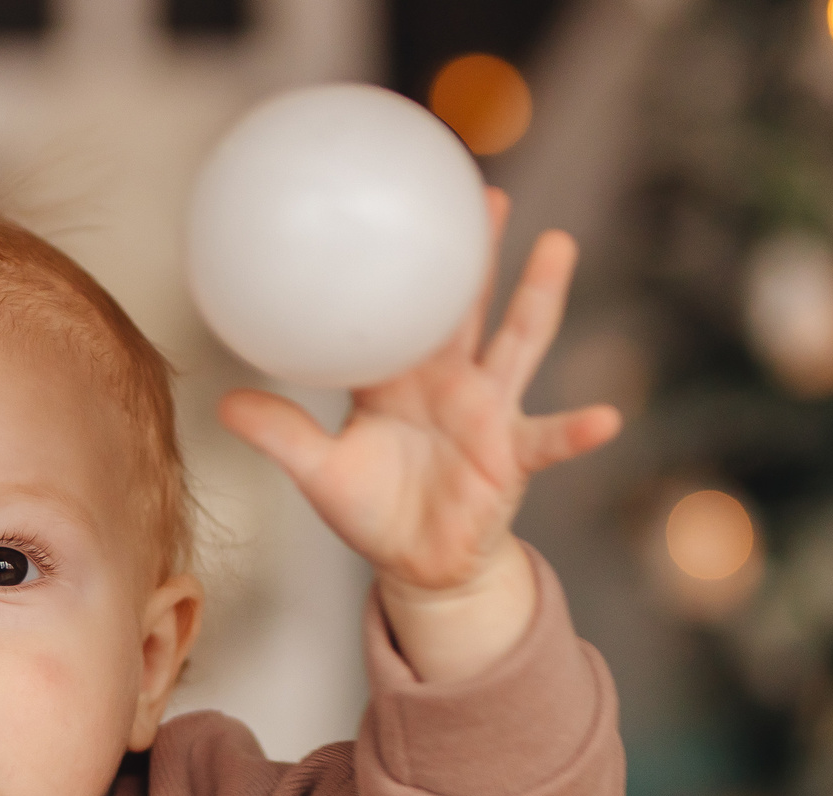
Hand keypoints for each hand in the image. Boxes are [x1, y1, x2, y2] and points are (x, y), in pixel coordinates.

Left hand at [218, 190, 621, 682]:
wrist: (418, 565)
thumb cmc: (375, 509)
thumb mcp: (320, 474)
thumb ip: (282, 435)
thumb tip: (225, 403)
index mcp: (400, 378)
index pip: (403, 309)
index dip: (407, 263)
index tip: (412, 207)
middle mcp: (451, 383)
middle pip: (468, 307)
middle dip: (480, 252)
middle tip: (487, 194)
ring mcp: (489, 415)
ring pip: (517, 344)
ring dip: (538, 297)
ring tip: (559, 246)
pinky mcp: (512, 459)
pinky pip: (547, 440)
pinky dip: (577, 430)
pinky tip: (607, 417)